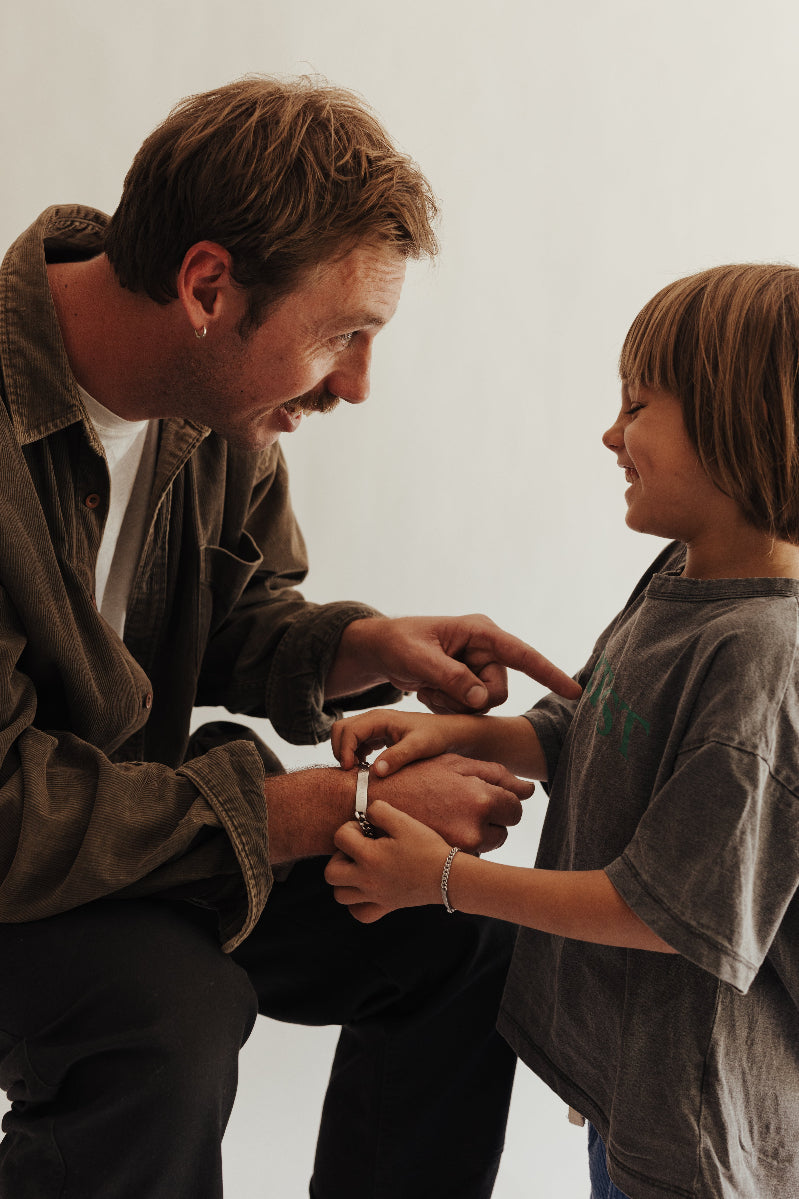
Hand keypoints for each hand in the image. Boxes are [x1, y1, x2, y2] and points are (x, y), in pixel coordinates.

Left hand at [325, 800, 451, 921]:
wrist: (450, 877)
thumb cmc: (428, 847)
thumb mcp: (404, 821)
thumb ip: (379, 810)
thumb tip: (366, 813)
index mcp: (369, 857)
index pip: (339, 837)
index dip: (350, 827)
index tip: (367, 828)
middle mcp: (367, 880)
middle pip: (330, 873)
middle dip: (339, 856)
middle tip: (358, 849)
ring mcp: (375, 896)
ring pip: (340, 895)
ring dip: (344, 880)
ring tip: (361, 867)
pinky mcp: (386, 907)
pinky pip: (359, 913)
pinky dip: (357, 903)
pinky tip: (368, 888)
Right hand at [332, 710, 467, 772]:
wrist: (447, 733)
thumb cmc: (435, 737)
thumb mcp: (419, 747)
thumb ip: (398, 757)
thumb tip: (375, 771)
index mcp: (379, 718)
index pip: (347, 730)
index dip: (344, 750)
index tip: (351, 770)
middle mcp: (373, 719)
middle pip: (340, 729)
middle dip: (340, 750)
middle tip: (352, 772)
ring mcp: (373, 727)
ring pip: (345, 736)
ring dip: (345, 753)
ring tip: (359, 772)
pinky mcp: (376, 735)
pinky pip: (354, 743)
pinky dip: (353, 755)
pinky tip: (366, 767)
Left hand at [334, 614, 580, 714]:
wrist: (382, 650)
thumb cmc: (398, 644)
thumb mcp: (420, 659)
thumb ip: (452, 678)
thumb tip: (481, 699)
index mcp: (481, 632)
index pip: (523, 655)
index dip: (550, 675)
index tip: (576, 693)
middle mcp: (486, 648)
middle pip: (497, 691)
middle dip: (467, 698)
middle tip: (435, 688)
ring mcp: (478, 666)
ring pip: (484, 704)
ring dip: (453, 704)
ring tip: (428, 687)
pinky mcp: (469, 681)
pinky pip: (470, 709)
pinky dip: (447, 706)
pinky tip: (428, 691)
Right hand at [366, 752, 531, 853]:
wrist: (366, 803)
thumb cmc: (411, 776)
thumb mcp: (452, 764)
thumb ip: (495, 774)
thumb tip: (529, 789)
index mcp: (480, 798)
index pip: (516, 808)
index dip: (504, 802)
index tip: (489, 799)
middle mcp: (474, 828)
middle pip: (504, 831)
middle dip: (491, 821)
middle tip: (464, 808)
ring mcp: (459, 850)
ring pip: (486, 847)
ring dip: (476, 835)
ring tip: (448, 818)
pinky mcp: (443, 863)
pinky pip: (466, 858)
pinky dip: (457, 847)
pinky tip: (439, 831)